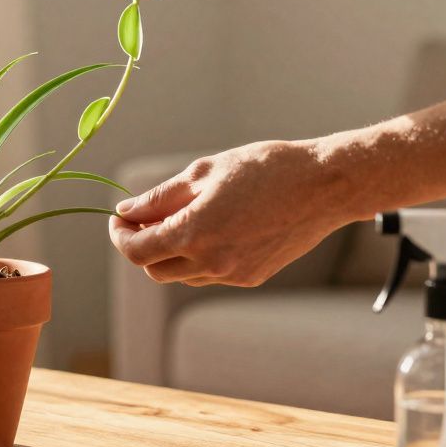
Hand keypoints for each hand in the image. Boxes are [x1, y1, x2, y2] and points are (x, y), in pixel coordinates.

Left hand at [108, 140, 352, 286]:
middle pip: (153, 269)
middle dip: (140, 245)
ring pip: (180, 275)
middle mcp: (211, 262)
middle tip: (140, 219)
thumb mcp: (204, 172)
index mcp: (194, 232)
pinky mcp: (252, 278)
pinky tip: (209, 230)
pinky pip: (208, 275)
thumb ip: (160, 197)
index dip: (120, 235)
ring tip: (177, 219)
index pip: (137, 250)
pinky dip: (196, 258)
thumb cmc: (265, 168)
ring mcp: (233, 275)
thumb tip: (126, 211)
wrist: (326, 185)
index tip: (119, 219)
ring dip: (168, 253)